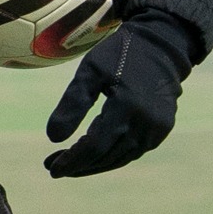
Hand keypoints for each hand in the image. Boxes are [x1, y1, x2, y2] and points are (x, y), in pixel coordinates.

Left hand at [45, 19, 196, 178]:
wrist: (161, 45)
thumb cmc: (119, 54)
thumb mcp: (90, 71)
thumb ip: (72, 103)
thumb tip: (53, 138)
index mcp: (127, 106)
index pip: (95, 146)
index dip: (72, 160)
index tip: (51, 168)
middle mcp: (146, 123)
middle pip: (107, 156)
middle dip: (78, 165)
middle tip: (52, 166)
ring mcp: (157, 129)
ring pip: (120, 158)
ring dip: (94, 165)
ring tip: (69, 164)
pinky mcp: (161, 130)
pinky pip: (133, 151)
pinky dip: (111, 156)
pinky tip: (93, 153)